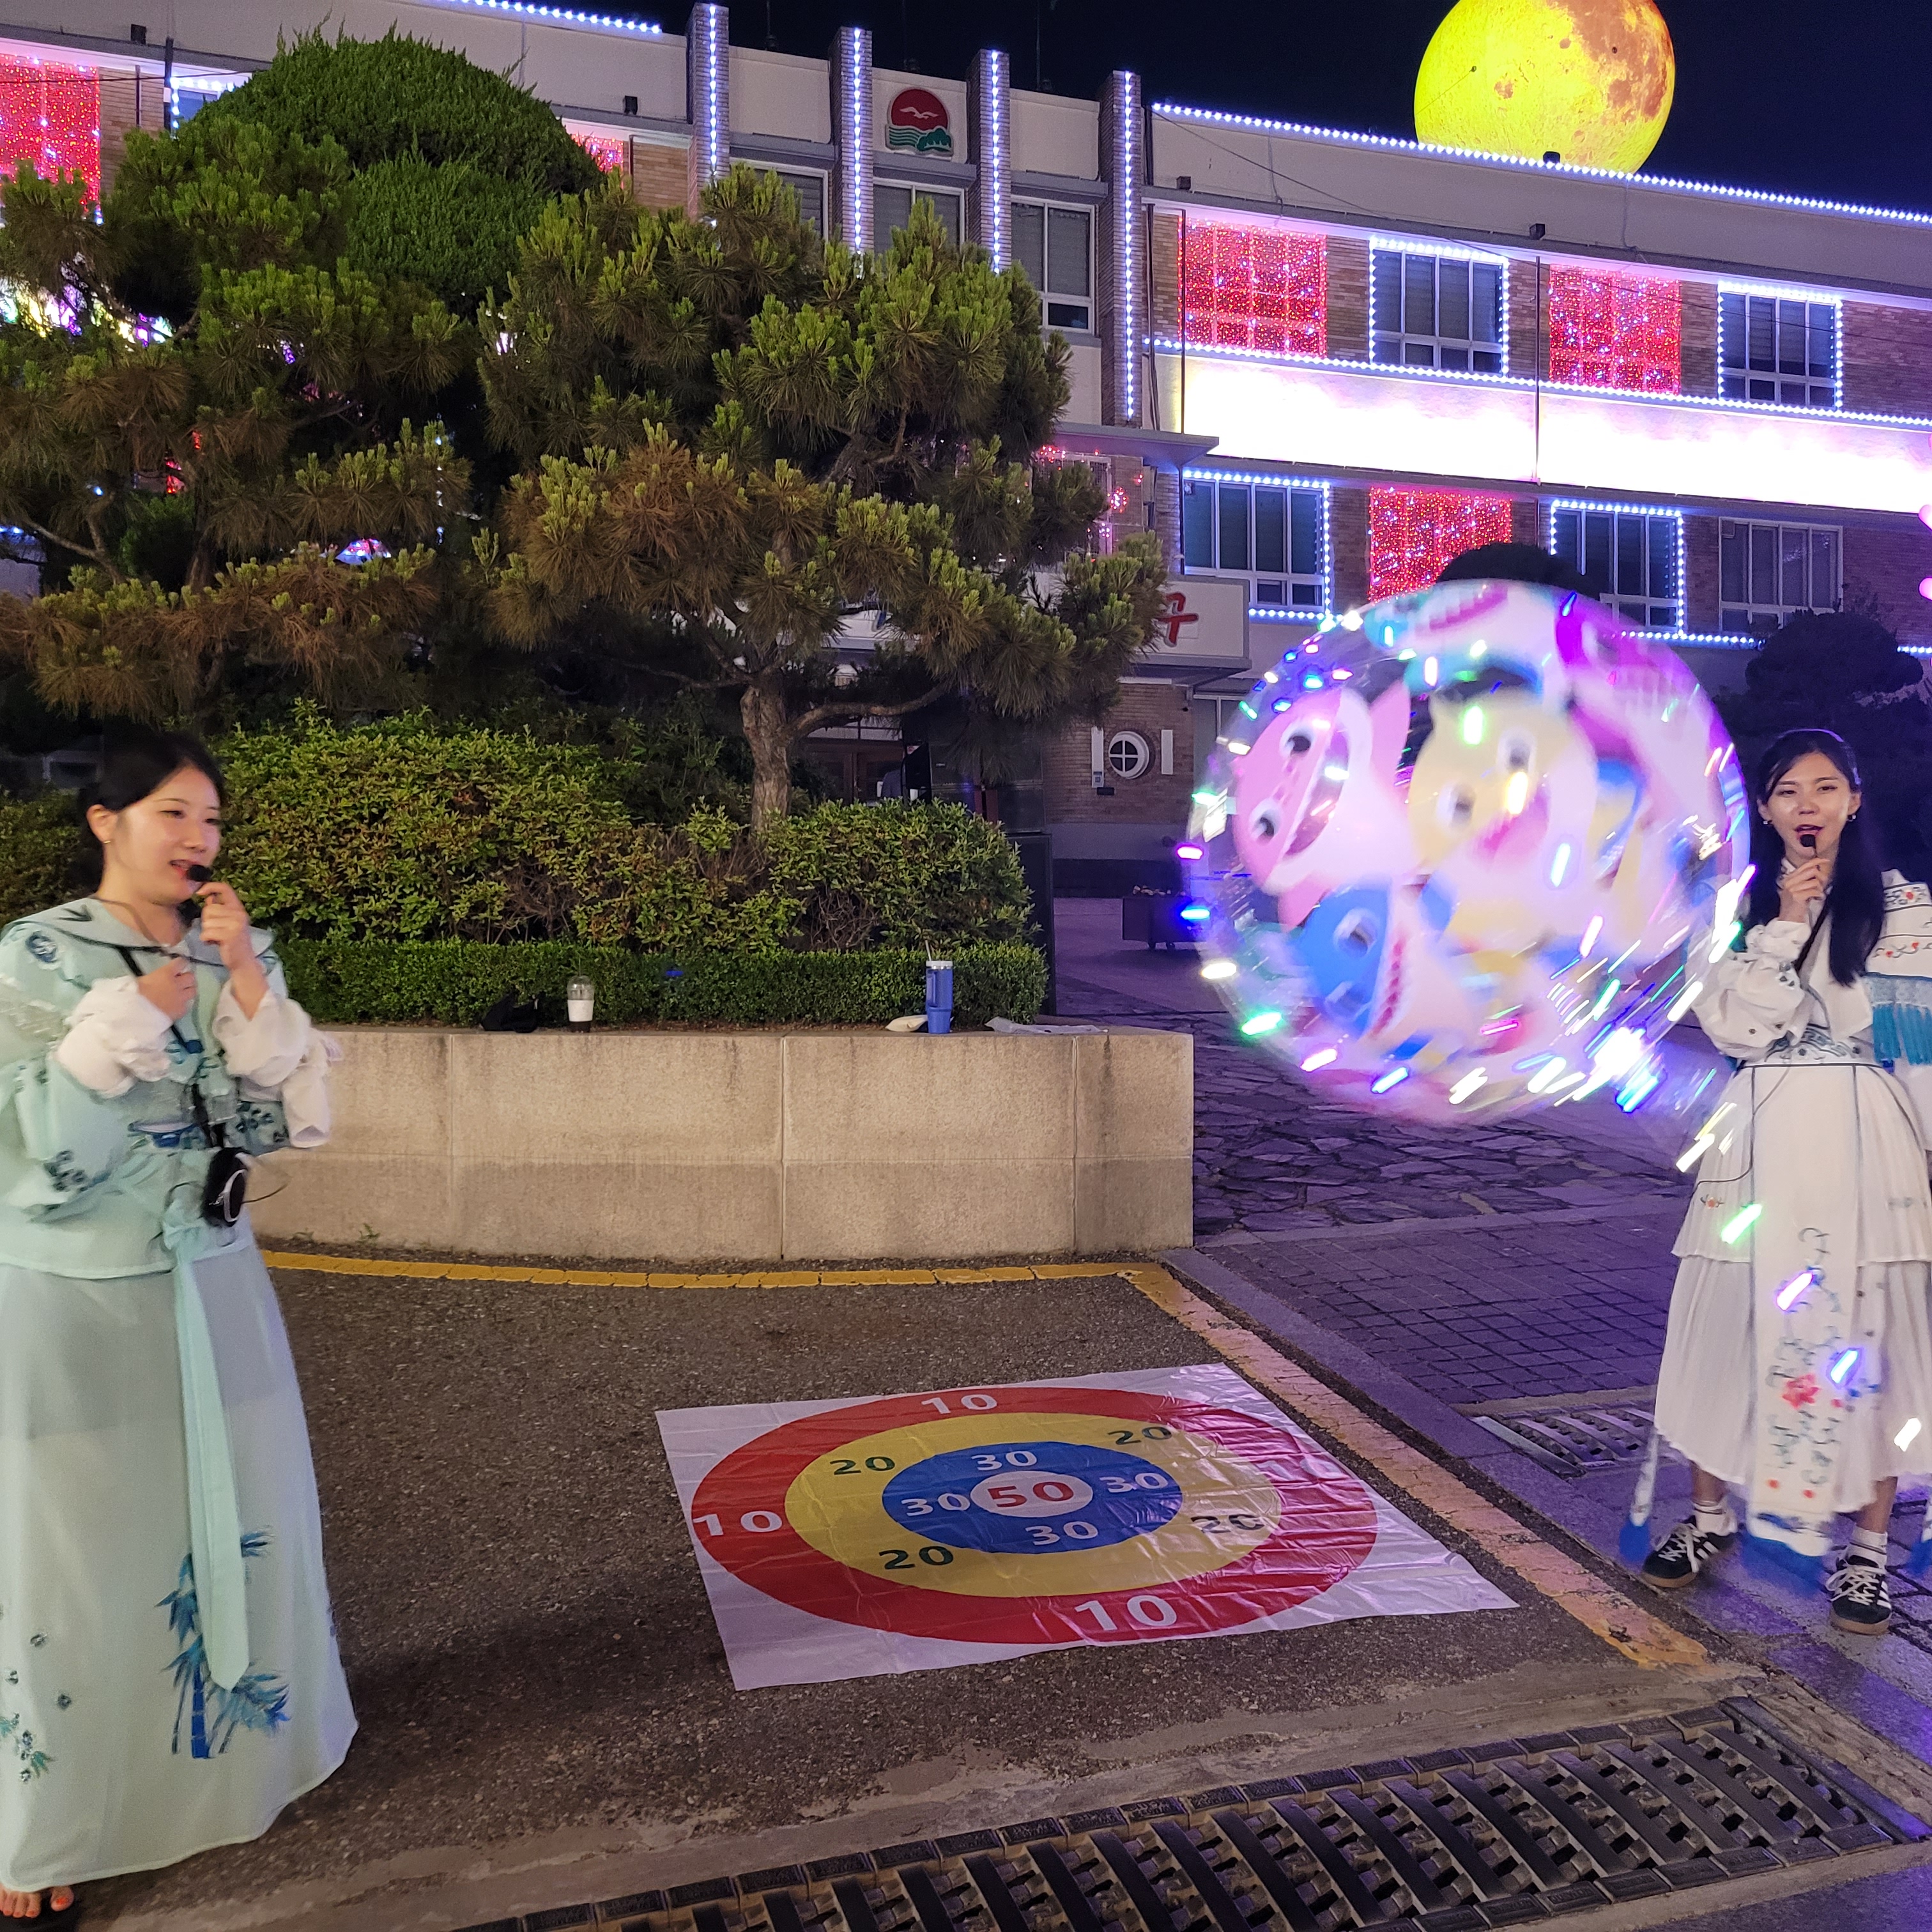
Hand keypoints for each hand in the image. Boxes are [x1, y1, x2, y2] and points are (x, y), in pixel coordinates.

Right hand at [137, 957, 195, 1020]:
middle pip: (191, 977)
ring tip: (182, 993)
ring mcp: (181, 998)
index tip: (179, 965)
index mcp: (166, 974)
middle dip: (187, 978)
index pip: (180, 963)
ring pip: (193, 991)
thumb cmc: (134, 995)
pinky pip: (187, 1005)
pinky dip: (183, 1004)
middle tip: (181, 981)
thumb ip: (152, 978)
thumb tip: (153, 978)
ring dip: (188, 990)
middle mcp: (176, 984)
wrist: (137, 1014)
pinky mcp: (181, 1010)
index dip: (181, 964)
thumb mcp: (139, 981)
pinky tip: (177, 1006)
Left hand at [194, 879, 267, 1017]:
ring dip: (206, 932)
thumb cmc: (232, 941)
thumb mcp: (228, 922)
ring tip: (216, 938)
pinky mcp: (230, 935)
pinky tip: (214, 943)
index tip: (200, 892)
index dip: (211, 886)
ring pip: (206, 922)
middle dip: (206, 920)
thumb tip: (208, 897)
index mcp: (238, 908)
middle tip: (216, 930)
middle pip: (209, 908)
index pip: (225, 888)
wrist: (242, 961)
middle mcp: (239, 914)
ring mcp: (235, 924)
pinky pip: (206, 933)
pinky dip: (206, 939)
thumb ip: (219, 909)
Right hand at [1777, 857, 1829, 924]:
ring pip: (1814, 881)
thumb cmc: (1795, 905)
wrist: (1788, 919)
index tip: (1825, 861)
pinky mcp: (1797, 896)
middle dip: (1820, 878)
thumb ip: (1805, 879)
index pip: (1805, 865)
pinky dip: (1818, 895)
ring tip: (1816, 894)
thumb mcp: (1798, 889)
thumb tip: (1817, 869)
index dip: (1817, 861)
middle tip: (1821, 886)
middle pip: (1811, 871)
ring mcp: (1792, 889)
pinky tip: (1816, 898)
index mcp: (1789, 878)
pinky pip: (1814, 890)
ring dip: (1819, 888)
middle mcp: (1789, 882)